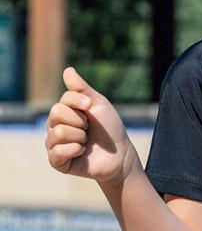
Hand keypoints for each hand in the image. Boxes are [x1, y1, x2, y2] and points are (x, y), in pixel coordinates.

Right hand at [45, 66, 137, 185]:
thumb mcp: (98, 104)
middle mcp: (54, 126)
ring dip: (80, 136)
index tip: (91, 107)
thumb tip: (68, 69)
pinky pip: (58, 152)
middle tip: (88, 128)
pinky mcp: (57, 161)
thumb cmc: (109, 128)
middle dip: (80, 121)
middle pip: (56, 113)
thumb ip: (81, 88)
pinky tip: (82, 152)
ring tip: (86, 141)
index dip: (80, 102)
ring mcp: (54, 144)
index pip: (62, 100)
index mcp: (63, 112)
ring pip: (59, 132)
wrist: (119, 154)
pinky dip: (75, 150)